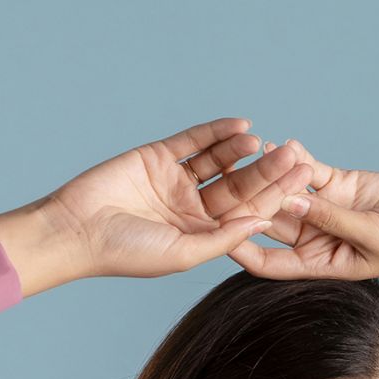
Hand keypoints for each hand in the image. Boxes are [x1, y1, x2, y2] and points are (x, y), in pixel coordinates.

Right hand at [40, 119, 315, 279]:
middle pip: (238, 186)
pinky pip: (192, 141)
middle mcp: (191, 209)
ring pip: (219, 162)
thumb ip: (223, 238)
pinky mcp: (157, 157)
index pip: (245, 214)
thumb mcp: (183, 252)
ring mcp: (175, 182)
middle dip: (266, 172)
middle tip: (295, 155)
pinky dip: (215, 132)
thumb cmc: (127, 252)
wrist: (77, 229)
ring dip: (242, 151)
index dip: (273, 199)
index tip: (302, 186)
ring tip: (265, 141)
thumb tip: (262, 222)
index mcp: (201, 236)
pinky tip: (239, 125)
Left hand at [225, 141, 378, 283]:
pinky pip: (313, 171)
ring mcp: (328, 211)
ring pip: (291, 192)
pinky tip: (281, 144)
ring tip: (250, 156)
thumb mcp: (371, 234)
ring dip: (273, 176)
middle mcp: (318, 239)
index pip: (271, 263)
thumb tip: (290, 201)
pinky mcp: (343, 185)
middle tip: (224, 185)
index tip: (221, 236)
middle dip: (252, 204)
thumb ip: (331, 218)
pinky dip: (299, 159)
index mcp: (320, 265)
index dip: (245, 249)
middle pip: (276, 222)